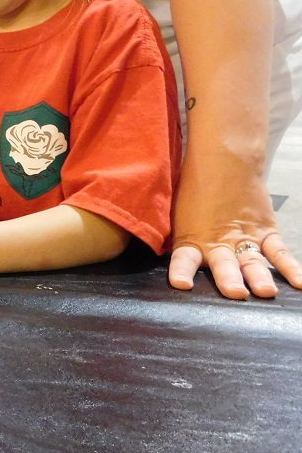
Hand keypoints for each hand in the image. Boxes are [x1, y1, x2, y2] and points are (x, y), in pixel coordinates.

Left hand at [169, 152, 301, 298]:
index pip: (183, 259)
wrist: (225, 160)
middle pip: (223, 264)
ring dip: (258, 277)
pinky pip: (279, 252)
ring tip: (264, 292)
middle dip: (228, 279)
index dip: (181, 271)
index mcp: (191, 239)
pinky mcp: (265, 231)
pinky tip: (299, 284)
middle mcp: (218, 242)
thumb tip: (164, 260)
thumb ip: (180, 240)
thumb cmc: (195, 190)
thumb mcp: (178, 216)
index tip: (181, 284)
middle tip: (235, 292)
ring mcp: (244, 238)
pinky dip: (290, 268)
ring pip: (252, 261)